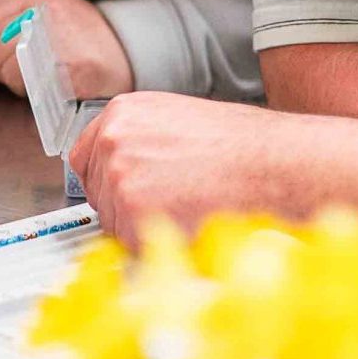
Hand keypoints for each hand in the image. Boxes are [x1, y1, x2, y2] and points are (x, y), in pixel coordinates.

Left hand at [0, 0, 134, 99]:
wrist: (131, 51)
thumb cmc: (79, 40)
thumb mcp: (37, 26)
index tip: (3, 56)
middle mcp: (42, 12)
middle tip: (26, 69)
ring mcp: (56, 39)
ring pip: (5, 70)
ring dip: (17, 83)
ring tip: (43, 76)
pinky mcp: (69, 68)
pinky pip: (29, 87)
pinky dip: (35, 94)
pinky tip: (53, 86)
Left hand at [68, 92, 291, 242]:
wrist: (273, 164)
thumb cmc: (242, 146)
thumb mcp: (179, 122)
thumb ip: (142, 141)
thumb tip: (126, 170)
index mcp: (123, 113)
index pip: (84, 157)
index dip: (103, 181)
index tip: (116, 194)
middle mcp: (114, 140)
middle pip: (98, 194)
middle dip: (125, 208)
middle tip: (167, 205)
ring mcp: (120, 176)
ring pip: (113, 223)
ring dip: (141, 228)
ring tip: (185, 210)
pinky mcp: (132, 212)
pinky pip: (130, 244)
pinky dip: (154, 246)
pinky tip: (186, 224)